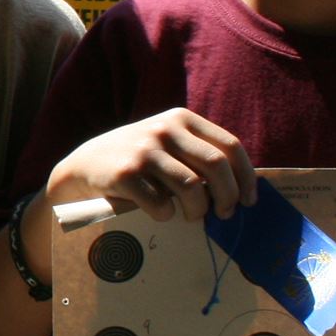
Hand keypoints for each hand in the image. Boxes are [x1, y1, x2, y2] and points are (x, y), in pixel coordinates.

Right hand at [45, 108, 255, 227]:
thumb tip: (242, 188)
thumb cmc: (138, 159)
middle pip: (216, 166)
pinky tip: (160, 214)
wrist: (85, 165)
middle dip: (228, 196)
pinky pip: (161, 204)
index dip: (246, 177)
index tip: (249, 200)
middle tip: (225, 214)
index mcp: (181, 118)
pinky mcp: (125, 174)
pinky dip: (166, 215)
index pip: (230, 146)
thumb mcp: (167, 142)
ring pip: (192, 187)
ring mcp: (144, 150)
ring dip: (198, 210)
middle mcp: (164, 129)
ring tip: (193, 217)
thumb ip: (198, 153)